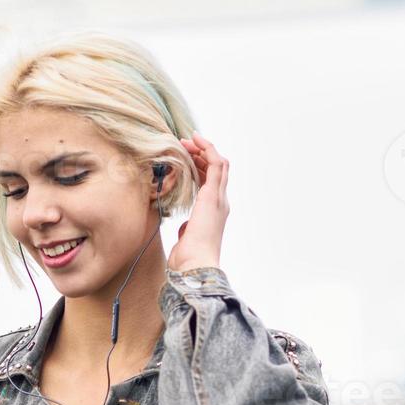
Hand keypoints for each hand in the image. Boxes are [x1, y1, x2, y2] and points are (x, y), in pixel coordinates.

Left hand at [166, 131, 228, 272]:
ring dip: (203, 149)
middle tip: (183, 145)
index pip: (211, 182)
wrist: (194, 264)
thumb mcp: (188, 238)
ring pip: (219, 164)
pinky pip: (217, 164)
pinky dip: (208, 149)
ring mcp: (219, 199)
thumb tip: (186, 226)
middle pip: (217, 170)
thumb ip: (189, 228)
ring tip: (186, 141)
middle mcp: (220, 203)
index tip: (186, 156)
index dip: (201, 166)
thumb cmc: (188, 257)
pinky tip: (196, 140)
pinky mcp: (213, 196)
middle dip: (201, 154)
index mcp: (214, 212)